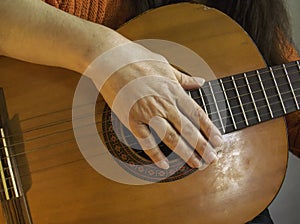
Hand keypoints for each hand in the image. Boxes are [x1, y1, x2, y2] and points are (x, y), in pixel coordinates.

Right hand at [87, 42, 222, 169]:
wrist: (110, 59)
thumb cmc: (138, 59)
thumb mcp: (165, 65)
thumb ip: (184, 78)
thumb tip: (201, 81)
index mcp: (173, 90)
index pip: (197, 114)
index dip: (210, 130)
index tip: (219, 141)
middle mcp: (164, 104)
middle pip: (188, 129)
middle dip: (202, 146)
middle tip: (212, 158)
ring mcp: (147, 113)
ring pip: (171, 137)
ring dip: (186, 153)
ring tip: (196, 164)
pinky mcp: (131, 119)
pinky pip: (146, 141)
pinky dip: (156, 155)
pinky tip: (165, 165)